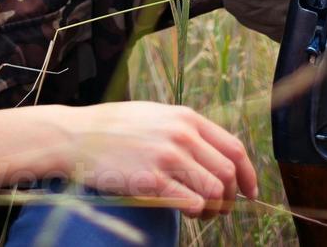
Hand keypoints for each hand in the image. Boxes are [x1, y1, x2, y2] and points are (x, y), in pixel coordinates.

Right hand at [62, 101, 257, 219]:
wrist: (77, 137)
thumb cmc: (115, 128)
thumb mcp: (155, 115)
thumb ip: (185, 129)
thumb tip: (214, 153)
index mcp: (185, 117)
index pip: (233, 148)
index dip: (247, 174)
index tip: (250, 191)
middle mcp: (181, 135)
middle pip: (227, 173)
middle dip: (231, 196)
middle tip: (221, 208)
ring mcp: (167, 157)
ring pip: (214, 191)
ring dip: (214, 208)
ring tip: (202, 212)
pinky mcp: (152, 181)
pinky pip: (191, 203)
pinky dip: (195, 211)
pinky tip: (186, 209)